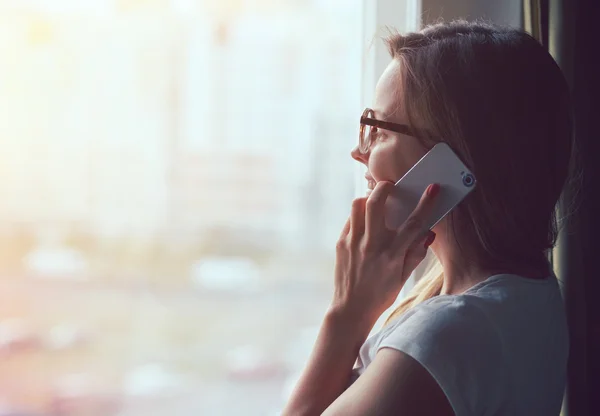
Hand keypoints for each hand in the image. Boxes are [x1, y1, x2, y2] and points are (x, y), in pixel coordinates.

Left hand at [331, 181, 438, 325]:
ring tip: (376, 204)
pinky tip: (365, 224)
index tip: (433, 189)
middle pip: (375, 203)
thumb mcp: (403, 278)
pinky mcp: (341, 243)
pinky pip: (350, 219)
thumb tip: (428, 233)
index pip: (413, 223)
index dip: (426, 204)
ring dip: (368, 199)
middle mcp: (372, 245)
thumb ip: (416, 253)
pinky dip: (359, 216)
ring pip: (358, 206)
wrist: (351, 309)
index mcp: (392, 254)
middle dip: (384, 188)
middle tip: (391, 186)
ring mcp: (353, 242)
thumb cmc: (380, 295)